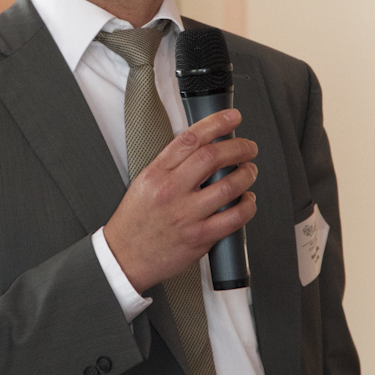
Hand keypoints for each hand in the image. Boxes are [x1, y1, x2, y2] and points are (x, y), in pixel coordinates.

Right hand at [104, 109, 257, 292]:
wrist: (124, 256)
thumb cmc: (135, 220)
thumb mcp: (145, 182)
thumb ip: (171, 164)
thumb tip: (204, 146)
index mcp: (157, 173)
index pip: (190, 138)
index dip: (216, 123)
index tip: (232, 117)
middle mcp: (171, 191)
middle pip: (213, 157)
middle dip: (239, 147)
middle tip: (248, 147)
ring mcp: (186, 215)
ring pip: (228, 187)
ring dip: (246, 175)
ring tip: (249, 171)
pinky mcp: (199, 238)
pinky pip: (233, 218)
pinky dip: (247, 206)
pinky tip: (248, 200)